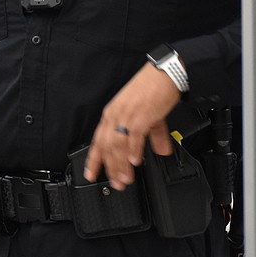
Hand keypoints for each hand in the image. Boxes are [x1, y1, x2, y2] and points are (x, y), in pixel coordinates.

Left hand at [84, 63, 181, 190]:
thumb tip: (162, 151)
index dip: (94, 159)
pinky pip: (134, 135)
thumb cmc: (153, 89)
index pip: (98, 140)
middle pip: (107, 146)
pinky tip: (135, 162)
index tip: (90, 174)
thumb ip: (154, 136)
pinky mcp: (141, 115)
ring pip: (118, 144)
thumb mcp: (148, 114)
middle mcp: (116, 115)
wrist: (165, 73)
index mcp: (112, 114)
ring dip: (121, 164)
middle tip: (115, 184)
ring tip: (125, 179)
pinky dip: (133, 150)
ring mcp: (127, 115)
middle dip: (110, 168)